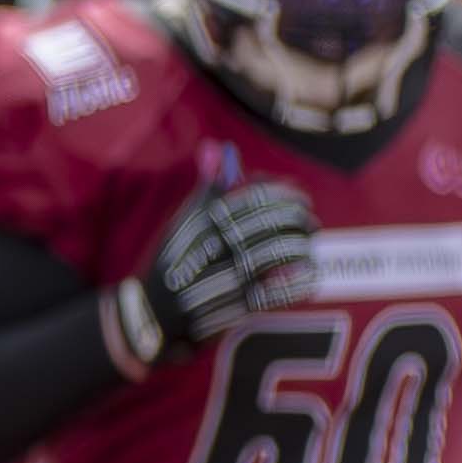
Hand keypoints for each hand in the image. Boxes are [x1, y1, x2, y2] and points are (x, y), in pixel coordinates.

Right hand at [121, 177, 317, 363]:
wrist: (152, 315)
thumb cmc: (171, 263)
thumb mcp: (181, 223)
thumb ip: (205, 188)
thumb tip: (215, 147)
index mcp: (202, 224)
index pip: (253, 197)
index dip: (283, 191)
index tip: (297, 192)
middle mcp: (215, 247)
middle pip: (271, 222)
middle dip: (298, 217)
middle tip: (308, 219)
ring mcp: (227, 278)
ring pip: (279, 252)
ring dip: (301, 245)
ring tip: (307, 243)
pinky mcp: (236, 306)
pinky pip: (278, 289)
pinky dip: (298, 280)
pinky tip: (306, 272)